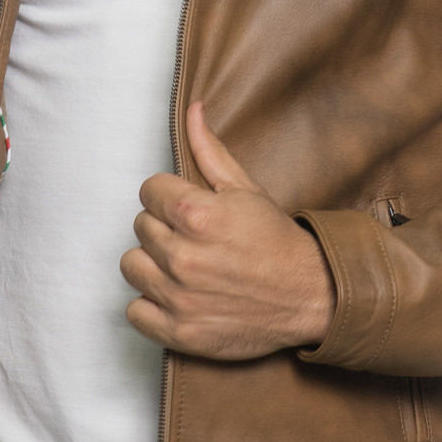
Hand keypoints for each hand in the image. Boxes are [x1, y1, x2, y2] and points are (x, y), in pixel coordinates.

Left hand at [121, 103, 335, 360]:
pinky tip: (175, 295)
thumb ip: (209, 151)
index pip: (148, 191)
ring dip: (151, 264)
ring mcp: (179, 297)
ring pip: (130, 265)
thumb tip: (193, 110)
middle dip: (163, 228)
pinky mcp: (179, 331)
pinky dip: (150, 305)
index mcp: (196, 215)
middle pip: (140, 226)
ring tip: (181, 265)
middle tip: (194, 238)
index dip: (168, 196)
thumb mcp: (245, 189)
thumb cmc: (276, 241)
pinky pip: (134, 312)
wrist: (310, 295)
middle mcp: (183, 256)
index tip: (188, 209)